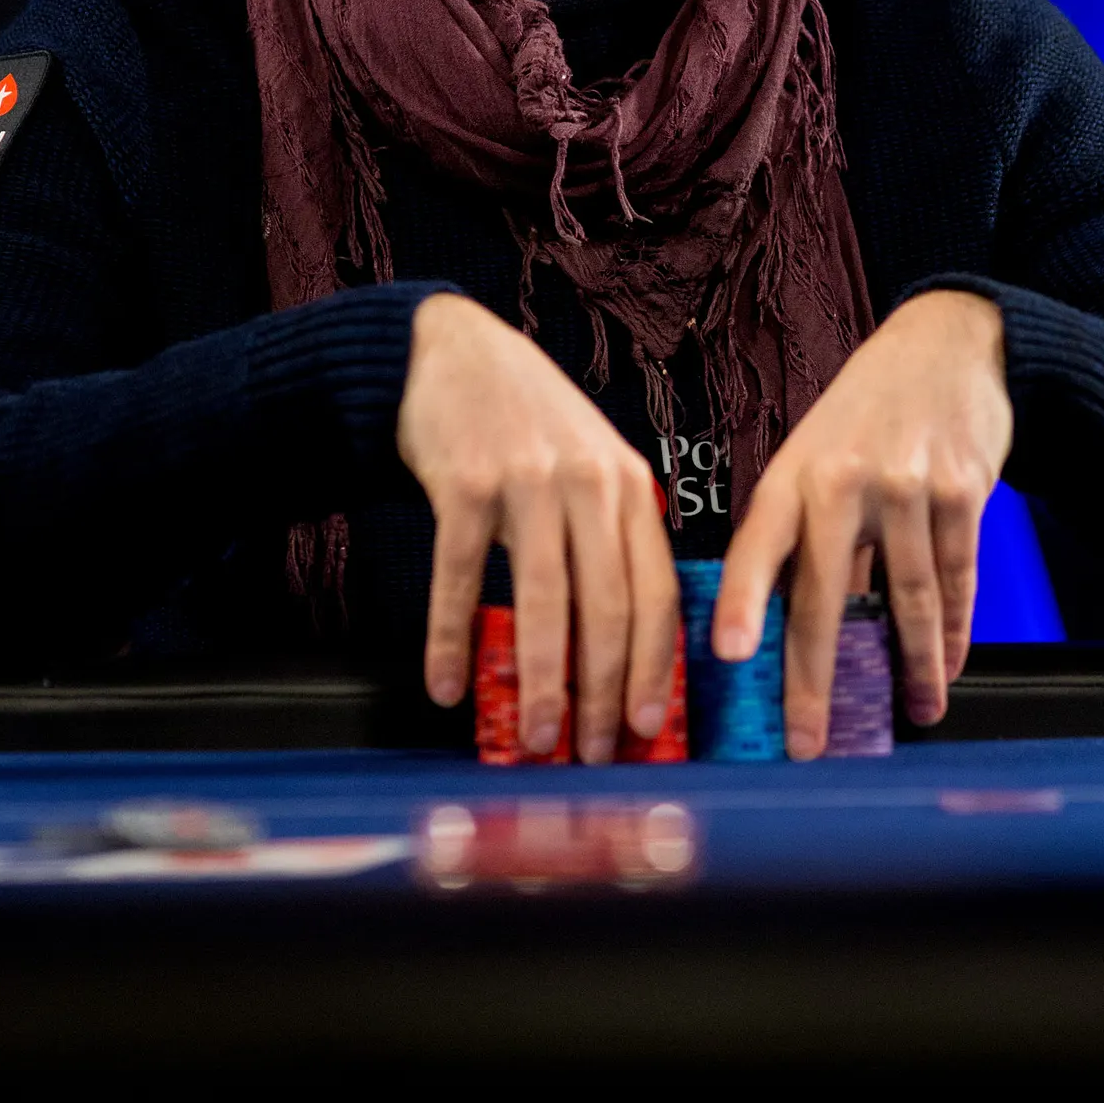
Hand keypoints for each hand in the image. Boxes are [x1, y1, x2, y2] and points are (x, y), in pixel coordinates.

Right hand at [397, 292, 679, 762]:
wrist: (454, 350)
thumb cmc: (529, 422)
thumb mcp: (591, 465)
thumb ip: (610, 538)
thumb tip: (619, 648)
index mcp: (629, 488)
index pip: (656, 593)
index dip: (655, 667)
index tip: (649, 725)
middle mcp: (588, 485)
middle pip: (607, 608)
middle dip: (604, 693)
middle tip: (593, 752)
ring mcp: (528, 483)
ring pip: (542, 602)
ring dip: (540, 681)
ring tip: (534, 738)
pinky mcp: (466, 484)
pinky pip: (461, 578)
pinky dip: (453, 638)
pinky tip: (447, 685)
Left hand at [712, 289, 1012, 753]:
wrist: (949, 343)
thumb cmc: (866, 411)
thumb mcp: (814, 452)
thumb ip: (798, 528)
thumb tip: (777, 623)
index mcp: (793, 474)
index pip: (758, 547)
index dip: (742, 604)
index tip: (729, 656)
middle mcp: (844, 481)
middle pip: (827, 598)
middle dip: (814, 681)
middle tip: (808, 742)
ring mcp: (907, 487)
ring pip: (907, 600)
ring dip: (911, 667)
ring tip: (914, 712)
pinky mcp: (963, 492)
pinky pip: (957, 579)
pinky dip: (955, 631)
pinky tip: (949, 665)